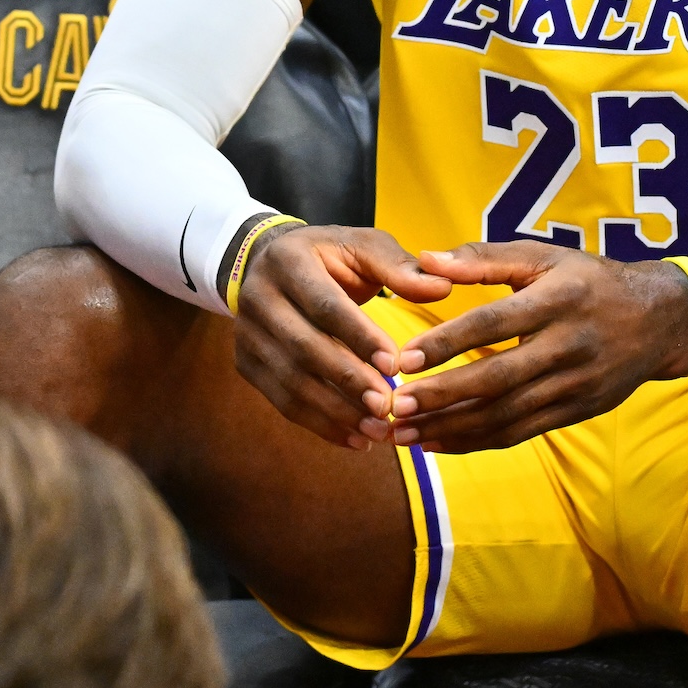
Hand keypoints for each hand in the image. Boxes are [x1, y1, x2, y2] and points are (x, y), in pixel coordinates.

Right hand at [229, 224, 453, 449]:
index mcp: (287, 260)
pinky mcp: (245, 363)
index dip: (359, 337)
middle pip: (303, 347)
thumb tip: (442, 288)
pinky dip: (319, 425)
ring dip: (336, 412)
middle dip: (348, 381)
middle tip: (388, 407)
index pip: (324, 305)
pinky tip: (355, 439)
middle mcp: (256, 296)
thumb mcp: (363, 248)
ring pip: (290, 381)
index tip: (395, 365)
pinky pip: (282, 401)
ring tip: (378, 431)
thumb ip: (400, 268)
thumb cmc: (330, 258)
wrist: (270, 264)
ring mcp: (246, 333)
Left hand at [378, 242, 687, 452]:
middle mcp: (568, 346)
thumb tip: (426, 260)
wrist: (660, 320)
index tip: (403, 359)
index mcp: (557, 300)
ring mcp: (576, 385)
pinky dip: (478, 442)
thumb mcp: (543, 255)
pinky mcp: (578, 412)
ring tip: (404, 434)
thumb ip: (483, 258)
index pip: (493, 324)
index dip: (447, 343)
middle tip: (395, 406)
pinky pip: (522, 432)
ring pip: (508, 414)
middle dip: (443, 397)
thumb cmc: (589, 280)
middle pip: (498, 379)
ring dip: (453, 428)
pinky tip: (439, 443)